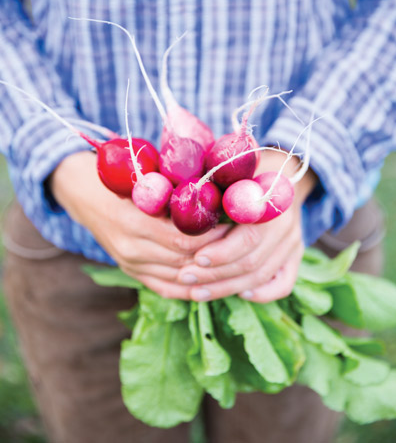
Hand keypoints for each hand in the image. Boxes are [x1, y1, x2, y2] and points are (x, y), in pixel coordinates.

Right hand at [50, 151, 229, 298]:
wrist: (84, 194)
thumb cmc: (119, 178)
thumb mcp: (143, 175)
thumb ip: (174, 186)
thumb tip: (217, 189)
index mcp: (133, 221)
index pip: (185, 238)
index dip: (215, 235)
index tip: (236, 226)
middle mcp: (131, 248)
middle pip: (185, 260)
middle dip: (218, 254)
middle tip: (242, 245)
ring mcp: (129, 263)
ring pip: (179, 278)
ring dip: (208, 273)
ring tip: (233, 261)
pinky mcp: (131, 271)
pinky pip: (165, 288)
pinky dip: (190, 288)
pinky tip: (210, 284)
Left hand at [177, 150, 316, 302]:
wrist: (283, 174)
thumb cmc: (245, 173)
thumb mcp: (231, 173)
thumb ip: (215, 186)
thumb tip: (182, 200)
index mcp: (270, 204)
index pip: (248, 238)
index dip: (220, 252)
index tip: (194, 259)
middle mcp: (286, 227)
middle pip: (252, 263)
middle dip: (215, 275)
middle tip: (185, 278)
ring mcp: (293, 244)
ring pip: (261, 276)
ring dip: (227, 288)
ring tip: (197, 292)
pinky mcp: (295, 257)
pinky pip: (284, 284)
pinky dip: (262, 293)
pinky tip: (240, 295)